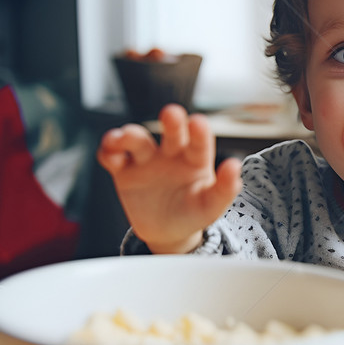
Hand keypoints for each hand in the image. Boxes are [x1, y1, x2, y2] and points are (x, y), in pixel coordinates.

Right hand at [96, 104, 241, 253]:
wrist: (167, 231)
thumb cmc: (193, 213)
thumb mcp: (211, 206)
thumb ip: (225, 189)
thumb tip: (235, 166)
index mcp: (196, 159)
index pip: (199, 143)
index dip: (199, 132)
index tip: (197, 122)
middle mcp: (171, 153)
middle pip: (171, 133)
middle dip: (171, 122)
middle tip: (170, 113)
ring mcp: (147, 160)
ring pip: (137, 140)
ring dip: (129, 136)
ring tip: (122, 139)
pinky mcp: (124, 170)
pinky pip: (112, 156)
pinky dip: (108, 152)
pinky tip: (111, 157)